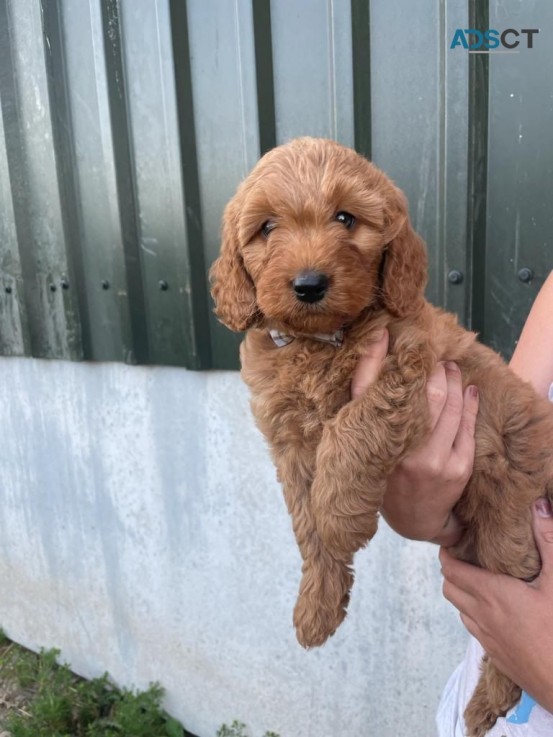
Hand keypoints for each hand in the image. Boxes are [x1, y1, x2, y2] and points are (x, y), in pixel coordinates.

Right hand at [352, 330, 478, 545]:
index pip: (367, 389)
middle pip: (420, 392)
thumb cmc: (386, 474)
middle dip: (430, 368)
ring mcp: (431, 460)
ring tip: (451, 369)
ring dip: (453, 381)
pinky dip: (470, 403)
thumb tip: (373, 354)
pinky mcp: (456, 468)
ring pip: (448, 405)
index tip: (385, 333)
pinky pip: (466, 426)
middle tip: (433, 357)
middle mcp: (400, 451)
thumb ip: (364, 404)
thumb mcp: (364, 443)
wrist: (414, 519)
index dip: (375, 357)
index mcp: (371, 443)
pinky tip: (469, 391)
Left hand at [440, 498, 552, 711]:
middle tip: (466, 556)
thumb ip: (548, 541)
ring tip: (480, 579)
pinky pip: (473, 628)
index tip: (454, 539)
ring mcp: (486, 638)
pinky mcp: (495, 656)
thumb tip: (539, 505)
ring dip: (462, 593)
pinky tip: (495, 610)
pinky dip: (474, 613)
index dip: (447, 552)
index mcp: (492, 594)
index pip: (451, 569)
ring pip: (459, 609)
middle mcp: (481, 615)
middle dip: (451, 570)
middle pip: (449, 587)